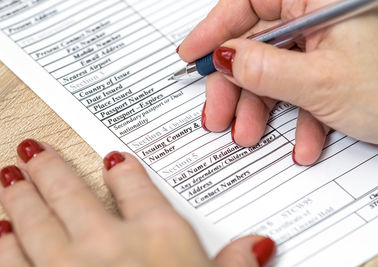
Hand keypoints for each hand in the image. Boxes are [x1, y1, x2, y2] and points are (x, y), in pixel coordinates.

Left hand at [0, 139, 274, 266]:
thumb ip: (236, 263)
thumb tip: (259, 244)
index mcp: (158, 235)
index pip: (137, 187)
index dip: (123, 169)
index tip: (113, 158)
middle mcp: (111, 243)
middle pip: (72, 194)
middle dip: (50, 169)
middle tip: (32, 152)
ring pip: (36, 220)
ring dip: (21, 199)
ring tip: (8, 179)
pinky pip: (16, 264)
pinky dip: (6, 246)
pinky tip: (0, 232)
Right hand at [178, 0, 377, 164]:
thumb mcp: (319, 81)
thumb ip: (264, 68)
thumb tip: (224, 57)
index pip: (249, 1)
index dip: (214, 28)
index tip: (192, 54)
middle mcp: (320, 17)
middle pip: (256, 43)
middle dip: (235, 85)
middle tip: (218, 114)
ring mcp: (326, 46)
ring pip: (276, 71)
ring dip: (261, 109)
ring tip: (251, 136)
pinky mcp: (333, 71)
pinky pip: (302, 89)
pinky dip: (297, 118)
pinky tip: (303, 142)